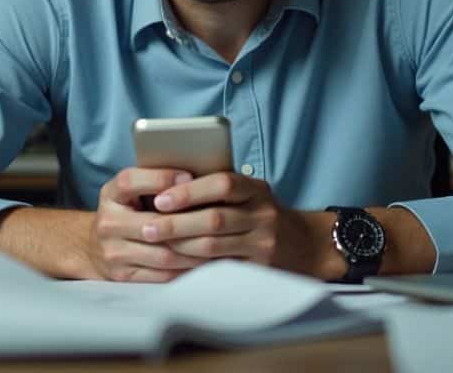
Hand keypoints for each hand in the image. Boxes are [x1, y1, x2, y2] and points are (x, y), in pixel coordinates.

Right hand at [88, 167, 211, 281]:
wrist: (93, 248)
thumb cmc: (125, 212)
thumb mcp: (129, 191)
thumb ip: (154, 181)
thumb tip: (195, 175)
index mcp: (110, 195)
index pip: (131, 181)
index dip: (161, 178)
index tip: (190, 176)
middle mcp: (107, 223)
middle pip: (154, 224)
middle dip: (190, 222)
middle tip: (219, 218)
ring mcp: (113, 252)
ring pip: (163, 254)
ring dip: (195, 251)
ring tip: (219, 242)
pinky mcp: (123, 276)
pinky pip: (162, 275)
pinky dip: (186, 269)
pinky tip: (204, 262)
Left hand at [138, 172, 324, 273]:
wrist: (305, 245)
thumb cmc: (263, 214)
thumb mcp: (251, 193)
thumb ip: (218, 188)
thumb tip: (169, 183)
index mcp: (257, 190)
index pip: (222, 184)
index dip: (189, 191)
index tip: (160, 198)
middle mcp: (263, 216)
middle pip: (214, 219)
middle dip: (176, 223)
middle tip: (147, 226)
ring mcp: (263, 244)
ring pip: (213, 246)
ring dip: (179, 246)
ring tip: (155, 244)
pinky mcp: (259, 269)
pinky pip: (219, 268)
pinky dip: (194, 265)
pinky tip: (174, 263)